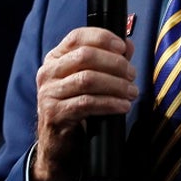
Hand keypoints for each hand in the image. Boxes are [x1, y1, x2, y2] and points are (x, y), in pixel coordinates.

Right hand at [31, 27, 137, 180]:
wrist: (58, 143)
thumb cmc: (76, 106)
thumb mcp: (90, 80)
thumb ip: (108, 61)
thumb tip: (128, 45)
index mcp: (55, 58)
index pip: (77, 36)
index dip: (103, 38)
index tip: (123, 48)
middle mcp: (48, 72)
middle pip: (85, 56)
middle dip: (115, 64)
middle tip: (132, 75)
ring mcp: (48, 93)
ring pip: (88, 79)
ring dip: (116, 85)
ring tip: (132, 92)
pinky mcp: (54, 113)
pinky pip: (87, 103)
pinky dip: (110, 103)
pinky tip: (123, 106)